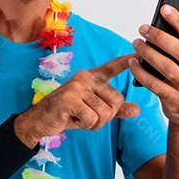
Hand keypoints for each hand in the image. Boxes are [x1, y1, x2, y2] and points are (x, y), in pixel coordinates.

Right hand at [14, 53, 140, 146]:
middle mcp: (85, 77)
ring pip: (105, 112)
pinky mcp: (69, 98)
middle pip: (116, 100)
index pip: (112, 66)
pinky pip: (92, 118)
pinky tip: (73, 119)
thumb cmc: (67, 113)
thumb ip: (115, 110)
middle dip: (107, 117)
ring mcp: (77, 86)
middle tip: (90, 117)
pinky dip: (85, 125)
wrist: (39, 120)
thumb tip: (136, 110)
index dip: (127, 61)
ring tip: (80, 118)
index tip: (139, 53)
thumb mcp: (94, 111)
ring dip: (95, 123)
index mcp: (91, 77)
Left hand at [128, 4, 178, 127]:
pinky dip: (142, 73)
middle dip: (160, 37)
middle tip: (143, 28)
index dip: (178, 21)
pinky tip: (132, 63)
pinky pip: (155, 85)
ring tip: (136, 43)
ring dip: (149, 54)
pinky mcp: (173, 98)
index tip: (164, 8)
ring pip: (167, 67)